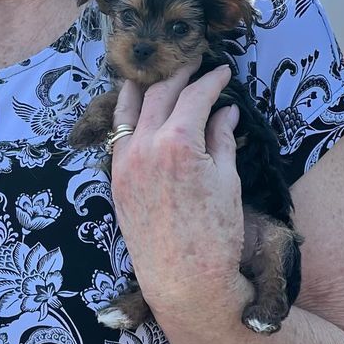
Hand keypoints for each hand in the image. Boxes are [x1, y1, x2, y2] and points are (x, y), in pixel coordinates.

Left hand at [109, 61, 246, 318]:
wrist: (185, 280)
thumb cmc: (216, 235)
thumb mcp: (227, 181)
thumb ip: (222, 139)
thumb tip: (226, 111)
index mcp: (178, 142)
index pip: (195, 96)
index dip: (211, 80)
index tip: (222, 71)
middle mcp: (145, 145)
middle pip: (160, 94)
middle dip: (178, 74)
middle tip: (193, 62)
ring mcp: (125, 161)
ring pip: (128, 108)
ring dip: (144, 86)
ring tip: (157, 73)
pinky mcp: (115, 178)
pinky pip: (118, 134)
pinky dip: (127, 114)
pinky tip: (135, 107)